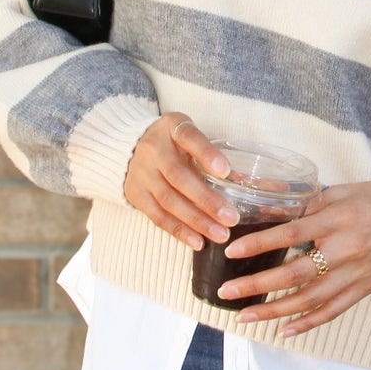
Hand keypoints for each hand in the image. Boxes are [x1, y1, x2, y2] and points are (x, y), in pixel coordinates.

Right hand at [123, 115, 237, 252]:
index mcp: (171, 127)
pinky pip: (158, 216)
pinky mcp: (135, 194)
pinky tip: (198, 242)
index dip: (207, 155)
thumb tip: (242, 180)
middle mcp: (152, 149)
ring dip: (196, 221)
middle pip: (179, 177)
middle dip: (207, 200)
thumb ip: (210, 153)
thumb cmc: (172, 142)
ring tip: (220, 234)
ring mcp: (141, 173)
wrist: (129, 147)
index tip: (226, 172)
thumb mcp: (189, 135)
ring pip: (169, 201)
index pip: (189, 138)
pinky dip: (179, 231)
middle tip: (231, 218)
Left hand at [216, 178, 370, 338]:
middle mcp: (345, 249)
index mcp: (337, 220)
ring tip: (245, 316)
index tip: (231, 252)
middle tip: (227, 293)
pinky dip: (308, 323)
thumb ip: (307, 204)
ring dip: (274, 311)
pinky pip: (332, 310)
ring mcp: (355, 273)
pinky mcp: (364, 288)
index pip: (290, 234)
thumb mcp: (342, 191)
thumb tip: (271, 212)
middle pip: (294, 274)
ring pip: (309, 299)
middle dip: (256, 285)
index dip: (260, 244)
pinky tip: (284, 330)